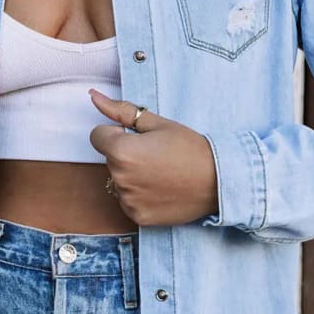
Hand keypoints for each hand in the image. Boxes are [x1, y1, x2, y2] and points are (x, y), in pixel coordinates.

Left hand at [88, 89, 218, 226]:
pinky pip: (129, 201)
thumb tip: (94, 97)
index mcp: (121, 151)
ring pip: (119, 181)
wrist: (219, 180)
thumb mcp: (157, 123)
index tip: (140, 138)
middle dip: (126, 155)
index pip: (97, 136)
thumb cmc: (191, 149)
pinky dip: (140, 195)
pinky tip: (161, 189)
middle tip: (157, 155)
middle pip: (110, 159)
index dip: (117, 133)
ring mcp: (128, 200)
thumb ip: (121, 111)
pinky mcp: (138, 216)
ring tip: (161, 173)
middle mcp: (120, 178)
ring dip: (132, 176)